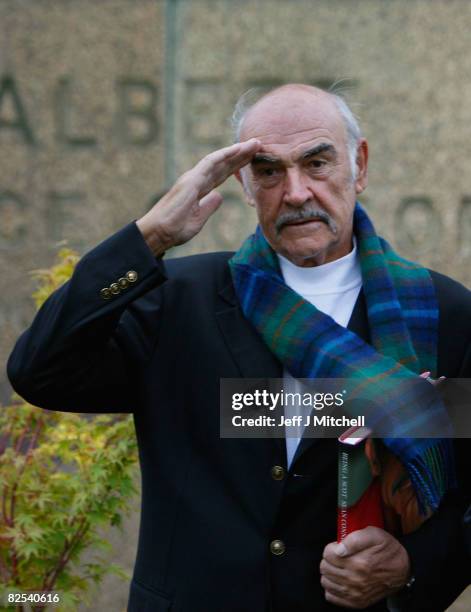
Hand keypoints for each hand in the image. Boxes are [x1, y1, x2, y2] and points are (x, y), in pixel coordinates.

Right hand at [136, 139, 261, 255]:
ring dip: (237, 151)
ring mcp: (193, 178)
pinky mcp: (191, 180)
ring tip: (254, 144)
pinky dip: (224, 155)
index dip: (237, 166)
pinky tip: (238, 149)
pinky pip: (210, 163)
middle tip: (258, 145)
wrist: (159, 232)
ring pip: (219, 160)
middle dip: (241, 155)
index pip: (221, 174)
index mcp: (198, 189)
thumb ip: (209, 206)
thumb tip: (220, 196)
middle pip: (223, 165)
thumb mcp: (199, 218)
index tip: (252, 159)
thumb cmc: (174, 228)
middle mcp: (196, 180)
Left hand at [320, 526, 410, 608]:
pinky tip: (339, 580)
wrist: (403, 570)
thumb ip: (354, 539)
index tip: (338, 546)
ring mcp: (355, 594)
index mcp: (358, 563)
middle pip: (324, 568)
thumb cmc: (387, 550)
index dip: (331, 547)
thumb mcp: (374, 535)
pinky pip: (331, 596)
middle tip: (337, 556)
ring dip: (329, 573)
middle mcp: (355, 580)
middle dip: (328, 559)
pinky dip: (332, 587)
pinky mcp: (357, 602)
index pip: (327, 554)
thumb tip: (338, 549)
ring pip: (326, 582)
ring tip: (338, 567)